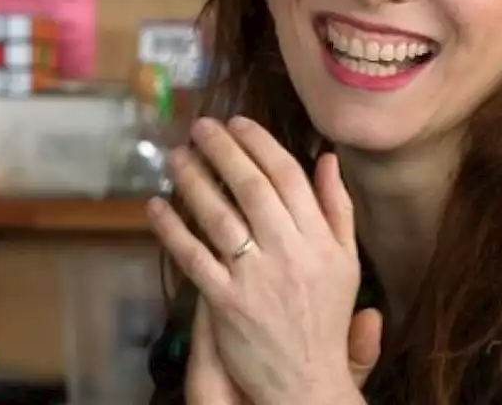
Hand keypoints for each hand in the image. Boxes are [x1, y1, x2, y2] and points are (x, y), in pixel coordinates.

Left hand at [148, 116, 366, 404]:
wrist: (306, 381)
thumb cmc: (325, 316)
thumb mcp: (345, 261)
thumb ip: (337, 207)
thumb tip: (326, 157)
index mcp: (320, 240)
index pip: (289, 177)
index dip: (260, 144)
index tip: (238, 123)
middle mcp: (290, 254)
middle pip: (252, 188)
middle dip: (223, 151)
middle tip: (199, 128)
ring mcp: (256, 279)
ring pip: (220, 217)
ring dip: (193, 181)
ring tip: (175, 156)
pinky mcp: (226, 304)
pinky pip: (194, 258)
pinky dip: (172, 229)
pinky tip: (156, 207)